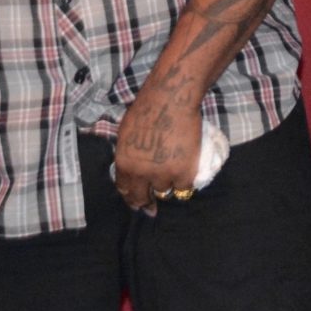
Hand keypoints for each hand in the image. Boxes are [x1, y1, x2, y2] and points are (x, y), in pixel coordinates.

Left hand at [113, 99, 200, 213]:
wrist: (171, 100)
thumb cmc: (147, 109)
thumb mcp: (126, 135)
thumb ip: (128, 155)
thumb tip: (132, 170)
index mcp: (124, 164)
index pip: (125, 189)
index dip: (130, 197)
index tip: (136, 203)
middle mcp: (141, 173)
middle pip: (142, 198)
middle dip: (146, 205)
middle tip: (152, 210)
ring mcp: (163, 174)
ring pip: (165, 192)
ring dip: (168, 187)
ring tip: (172, 180)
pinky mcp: (184, 172)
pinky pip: (184, 187)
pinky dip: (185, 183)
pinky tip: (186, 176)